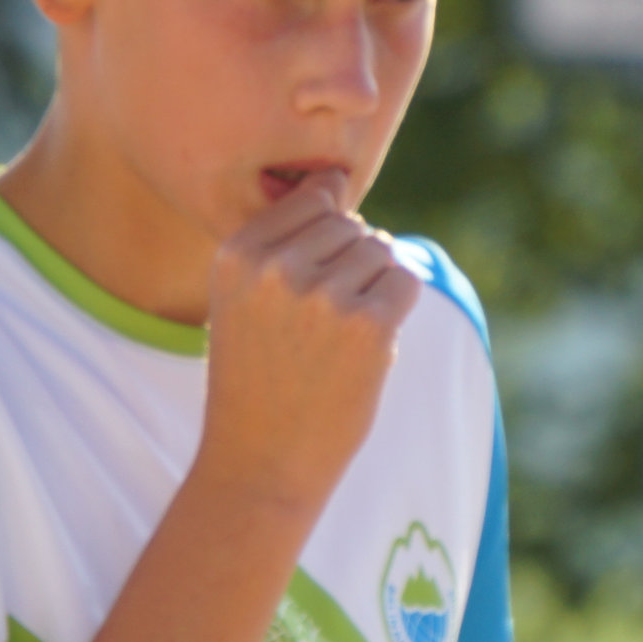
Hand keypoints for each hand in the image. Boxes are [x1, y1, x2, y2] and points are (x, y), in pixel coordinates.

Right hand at [197, 177, 420, 508]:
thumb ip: (280, 240)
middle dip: (351, 261)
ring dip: (375, 284)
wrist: (261, 462)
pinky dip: (398, 304)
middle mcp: (276, 268)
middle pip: (349, 224)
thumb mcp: (241, 299)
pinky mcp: (367, 326)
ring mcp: (324, 296)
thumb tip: (335, 179)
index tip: (314, 278)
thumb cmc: (257, 377)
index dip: (326, 233)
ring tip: (342, 333)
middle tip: (327, 320)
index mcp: (237, 255)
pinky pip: (405, 281)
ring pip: (379, 251)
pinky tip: (371, 338)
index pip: (310, 200)